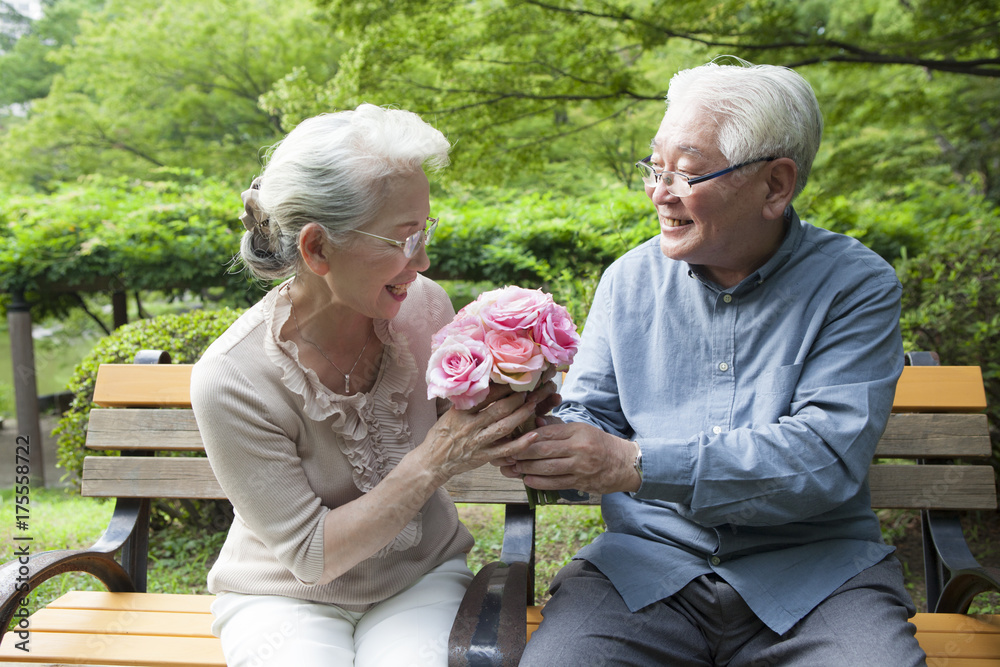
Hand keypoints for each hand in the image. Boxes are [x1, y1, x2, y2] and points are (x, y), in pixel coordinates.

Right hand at [416, 389, 548, 483]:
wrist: (432, 462)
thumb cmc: (440, 436)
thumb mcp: (449, 414)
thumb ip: (465, 403)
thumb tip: (482, 385)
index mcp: (461, 413)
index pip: (485, 396)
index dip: (502, 387)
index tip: (512, 381)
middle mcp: (470, 426)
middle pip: (499, 409)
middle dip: (516, 399)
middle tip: (527, 392)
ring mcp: (478, 442)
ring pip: (505, 426)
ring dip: (521, 414)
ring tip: (532, 405)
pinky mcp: (484, 456)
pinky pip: (506, 449)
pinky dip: (522, 443)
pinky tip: (534, 435)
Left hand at [497, 421, 639, 494]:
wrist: (625, 464)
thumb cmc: (600, 444)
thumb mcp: (582, 430)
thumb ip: (559, 428)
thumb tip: (535, 424)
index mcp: (578, 431)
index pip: (547, 432)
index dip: (527, 437)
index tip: (513, 438)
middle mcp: (579, 448)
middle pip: (543, 450)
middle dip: (522, 453)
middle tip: (506, 454)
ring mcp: (580, 467)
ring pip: (547, 468)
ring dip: (527, 469)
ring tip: (514, 468)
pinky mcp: (581, 482)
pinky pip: (556, 483)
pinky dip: (539, 482)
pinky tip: (528, 480)